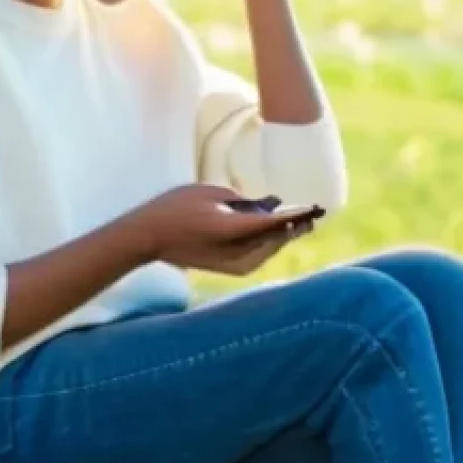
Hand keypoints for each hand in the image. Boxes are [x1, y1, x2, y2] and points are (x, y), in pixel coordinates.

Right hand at [131, 184, 313, 276]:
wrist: (149, 237)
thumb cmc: (176, 208)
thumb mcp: (210, 193)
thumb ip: (242, 201)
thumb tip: (266, 207)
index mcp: (231, 230)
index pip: (272, 224)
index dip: (295, 215)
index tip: (313, 207)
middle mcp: (236, 252)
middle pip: (275, 240)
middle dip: (294, 227)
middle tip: (313, 214)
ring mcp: (233, 264)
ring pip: (269, 250)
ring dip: (284, 237)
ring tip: (301, 222)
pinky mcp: (230, 269)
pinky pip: (259, 256)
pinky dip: (270, 245)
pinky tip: (278, 234)